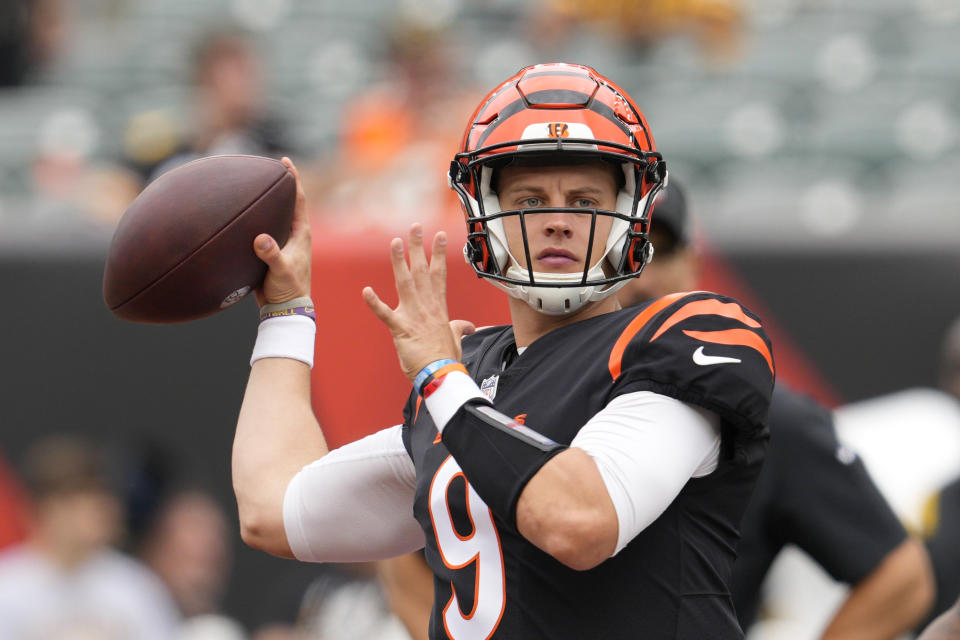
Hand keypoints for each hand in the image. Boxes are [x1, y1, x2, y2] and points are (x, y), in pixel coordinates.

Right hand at [253, 157, 311, 305]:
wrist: (283, 308)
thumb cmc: (287, 289)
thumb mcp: (280, 270)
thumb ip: (271, 254)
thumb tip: (260, 239)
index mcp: (301, 233)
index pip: (299, 199)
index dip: (293, 179)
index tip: (286, 162)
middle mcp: (293, 234)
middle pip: (287, 203)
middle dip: (279, 185)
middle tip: (267, 167)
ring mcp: (282, 242)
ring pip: (274, 216)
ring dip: (266, 202)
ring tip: (252, 185)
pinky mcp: (271, 252)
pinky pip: (263, 230)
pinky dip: (255, 219)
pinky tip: (241, 215)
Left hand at [363, 224, 475, 381]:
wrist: (441, 374)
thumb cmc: (447, 358)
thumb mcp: (455, 339)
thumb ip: (459, 328)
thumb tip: (469, 327)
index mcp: (438, 307)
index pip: (439, 274)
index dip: (439, 254)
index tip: (439, 236)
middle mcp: (426, 306)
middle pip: (422, 271)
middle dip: (418, 248)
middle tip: (415, 227)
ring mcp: (413, 316)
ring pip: (405, 283)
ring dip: (399, 262)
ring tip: (395, 242)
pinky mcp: (401, 329)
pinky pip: (385, 314)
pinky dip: (374, 303)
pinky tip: (365, 291)